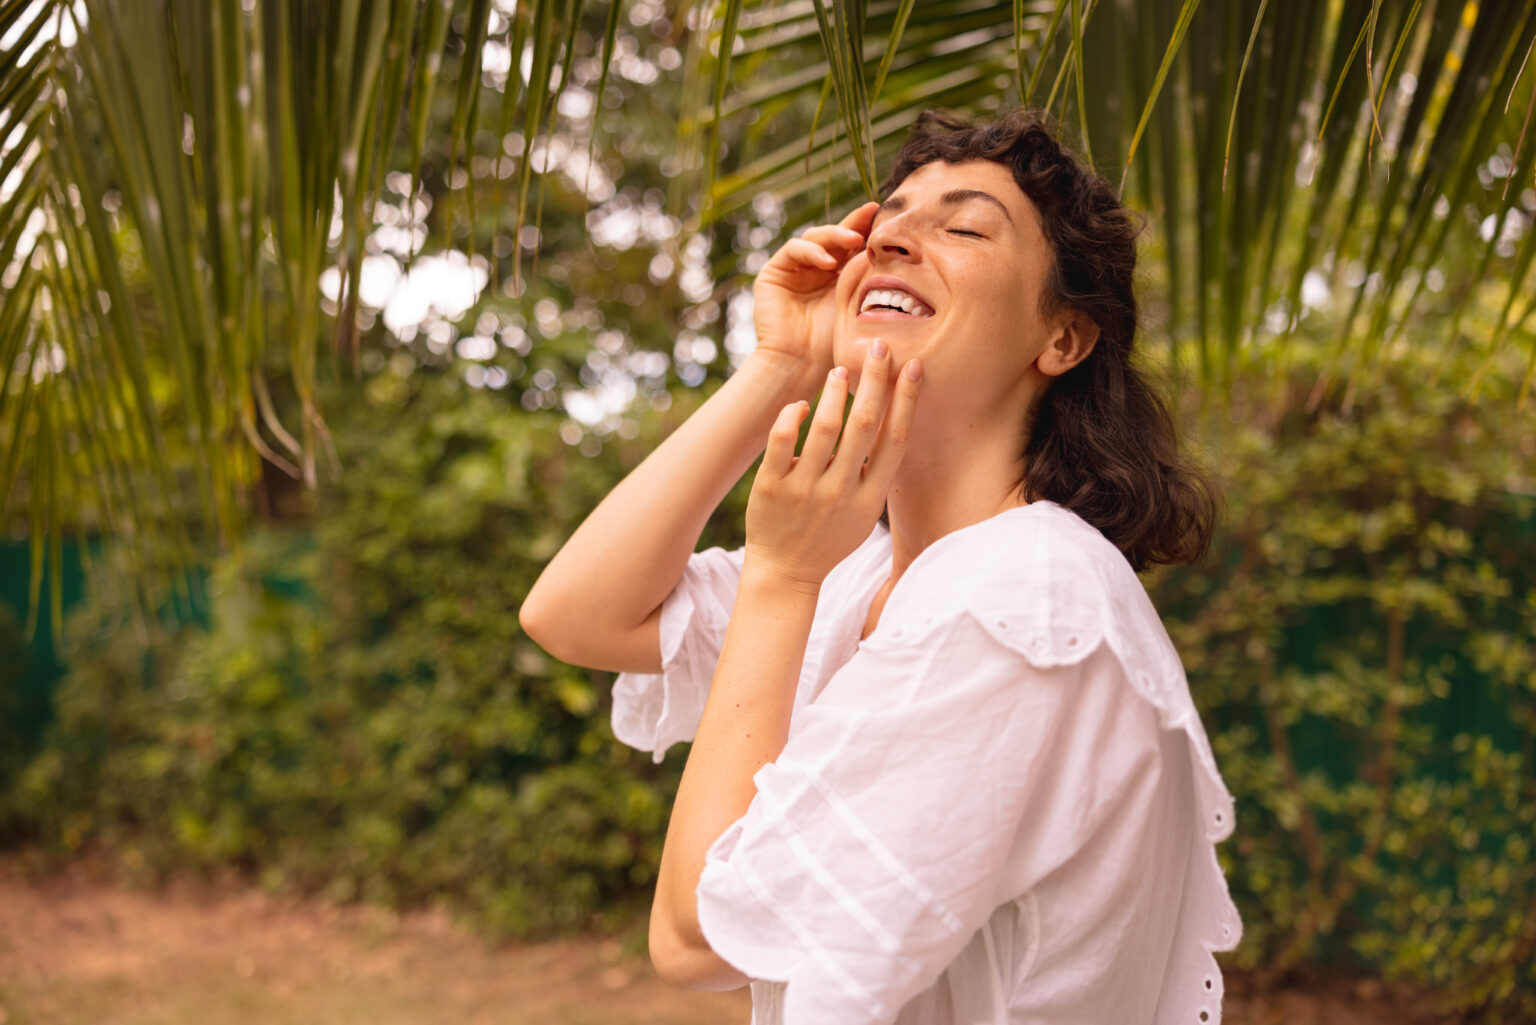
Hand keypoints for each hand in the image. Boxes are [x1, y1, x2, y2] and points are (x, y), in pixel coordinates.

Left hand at [743, 340, 921, 591]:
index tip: (913, 366)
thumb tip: (888, 419)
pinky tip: (801, 403)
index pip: (895, 439)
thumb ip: (875, 473)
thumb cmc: (829, 538)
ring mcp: (805, 490)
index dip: (907, 400)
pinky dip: (792, 416)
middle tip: (878, 345)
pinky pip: (782, 442)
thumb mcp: (864, 513)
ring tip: (840, 369)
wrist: (785, 573)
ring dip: (836, 392)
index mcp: (870, 498)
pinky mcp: (771, 488)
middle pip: (864, 425)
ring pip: (825, 429)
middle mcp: (841, 491)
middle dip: (875, 381)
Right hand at [750, 202, 877, 395]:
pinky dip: (812, 251)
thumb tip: (892, 242)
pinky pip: (794, 249)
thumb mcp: (858, 302)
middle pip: (835, 236)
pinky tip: (828, 263)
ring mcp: (794, 270)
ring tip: (854, 240)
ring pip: (815, 238)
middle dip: (854, 223)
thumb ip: (867, 272)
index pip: (853, 245)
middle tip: (872, 216)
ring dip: (835, 235)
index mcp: (839, 276)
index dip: (867, 227)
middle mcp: (816, 270)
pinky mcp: (774, 273)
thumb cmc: (834, 343)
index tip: (885, 213)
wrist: (801, 364)